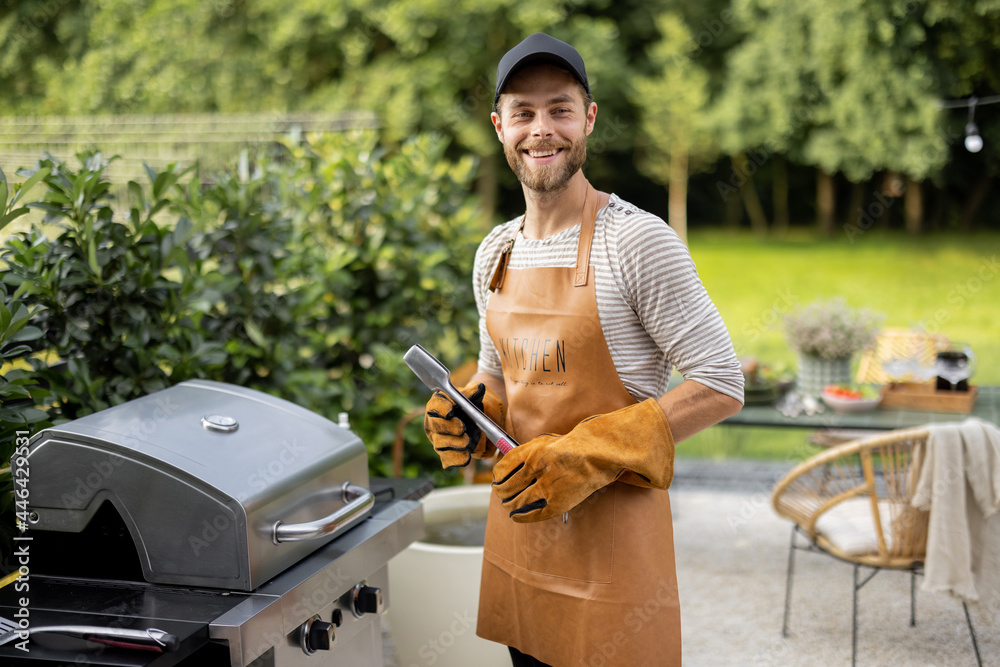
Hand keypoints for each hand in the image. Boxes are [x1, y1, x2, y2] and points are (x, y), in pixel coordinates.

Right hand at [424, 383, 506, 468]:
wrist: (473, 420)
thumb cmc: (467, 406)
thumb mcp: (471, 397)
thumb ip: (473, 393)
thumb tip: (479, 388)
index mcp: (437, 405)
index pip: (434, 406)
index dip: (441, 408)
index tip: (450, 411)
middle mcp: (433, 422)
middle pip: (436, 426)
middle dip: (449, 428)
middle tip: (462, 428)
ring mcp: (437, 438)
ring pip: (440, 443)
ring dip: (453, 444)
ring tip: (466, 442)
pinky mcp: (444, 452)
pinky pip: (446, 458)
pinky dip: (455, 459)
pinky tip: (465, 458)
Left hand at [491, 399, 673, 521]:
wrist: (600, 452)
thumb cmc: (574, 446)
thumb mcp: (545, 441)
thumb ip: (525, 453)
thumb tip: (506, 465)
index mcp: (531, 452)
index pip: (502, 468)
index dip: (496, 477)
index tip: (496, 480)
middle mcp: (536, 469)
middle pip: (507, 486)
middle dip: (500, 492)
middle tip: (500, 494)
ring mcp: (547, 487)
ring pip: (517, 501)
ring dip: (509, 505)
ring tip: (507, 505)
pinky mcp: (558, 502)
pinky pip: (533, 514)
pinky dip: (521, 516)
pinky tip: (517, 516)